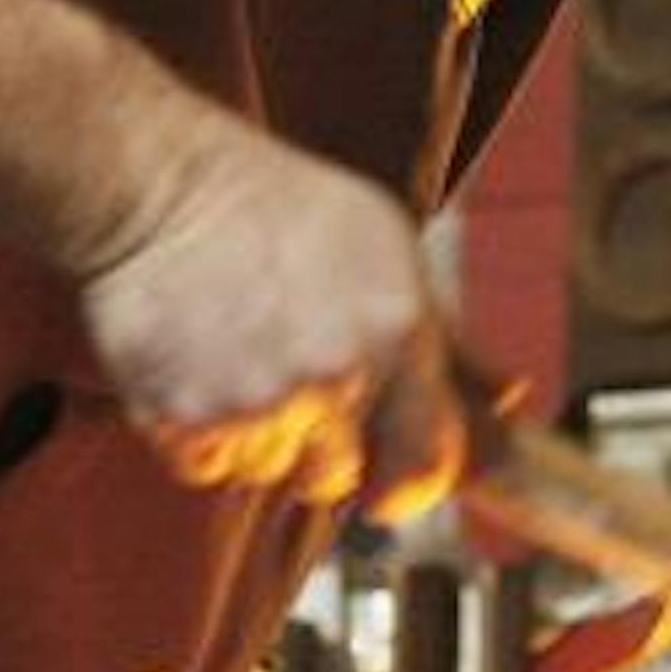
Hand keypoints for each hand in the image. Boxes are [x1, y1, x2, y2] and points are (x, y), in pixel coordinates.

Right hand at [77, 116, 466, 514]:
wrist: (162, 187)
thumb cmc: (283, 211)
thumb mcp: (391, 252)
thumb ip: (451, 344)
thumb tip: (508, 400)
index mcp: (397, 333)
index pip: (431, 464)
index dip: (412, 484)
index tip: (392, 483)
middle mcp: (334, 375)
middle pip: (338, 481)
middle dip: (322, 450)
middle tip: (293, 379)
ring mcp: (257, 402)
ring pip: (269, 473)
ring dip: (258, 439)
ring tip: (242, 355)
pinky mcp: (183, 418)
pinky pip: (208, 468)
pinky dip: (202, 437)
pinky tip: (201, 368)